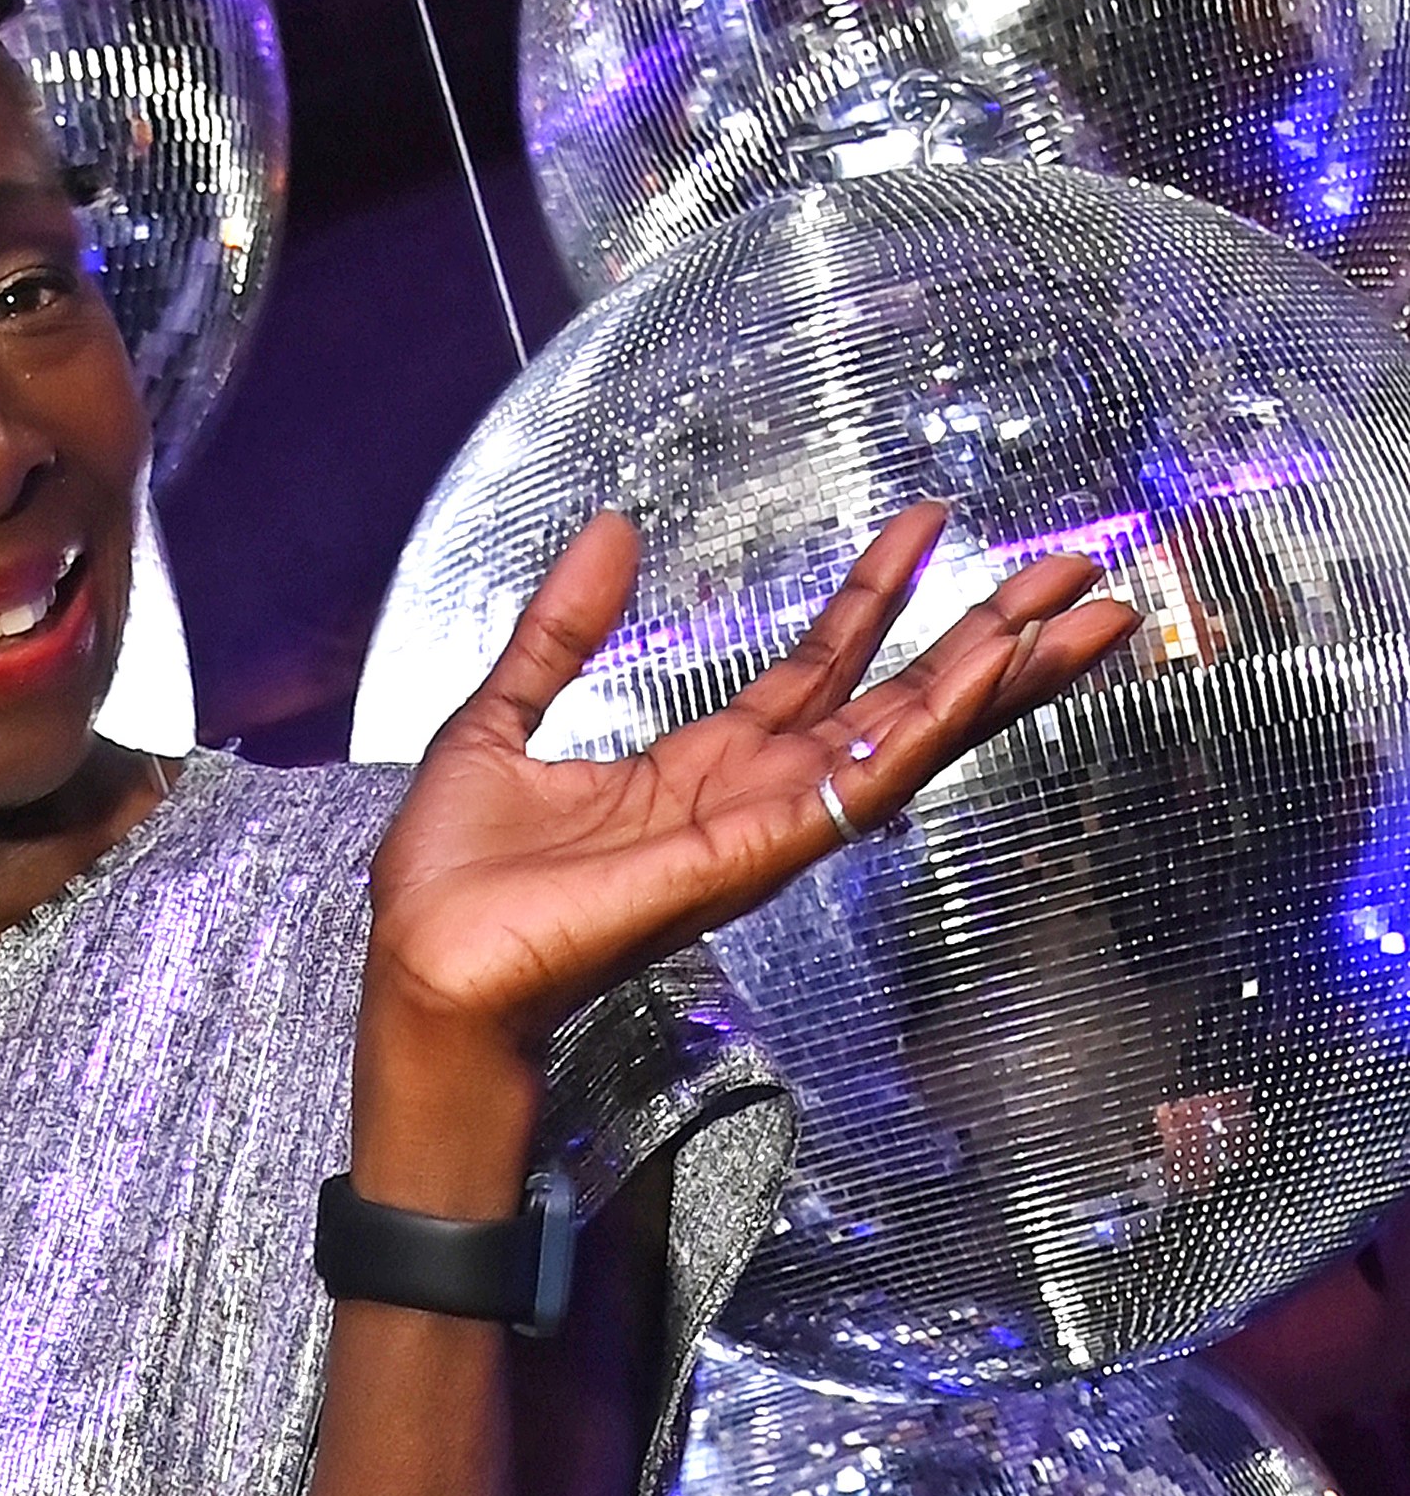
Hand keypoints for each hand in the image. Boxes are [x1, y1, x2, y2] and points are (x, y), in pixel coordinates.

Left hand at [355, 504, 1136, 1195]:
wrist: (420, 969)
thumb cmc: (452, 879)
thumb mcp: (500, 717)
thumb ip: (560, 629)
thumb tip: (607, 529)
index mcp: (697, 769)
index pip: (816, 672)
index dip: (876, 598)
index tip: (929, 526)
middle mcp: (748, 800)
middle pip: (894, 705)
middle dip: (987, 640)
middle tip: (1076, 570)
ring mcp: (757, 833)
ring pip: (899, 743)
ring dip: (988, 679)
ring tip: (1071, 615)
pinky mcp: (741, 860)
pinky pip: (846, 791)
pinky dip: (916, 734)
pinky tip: (975, 682)